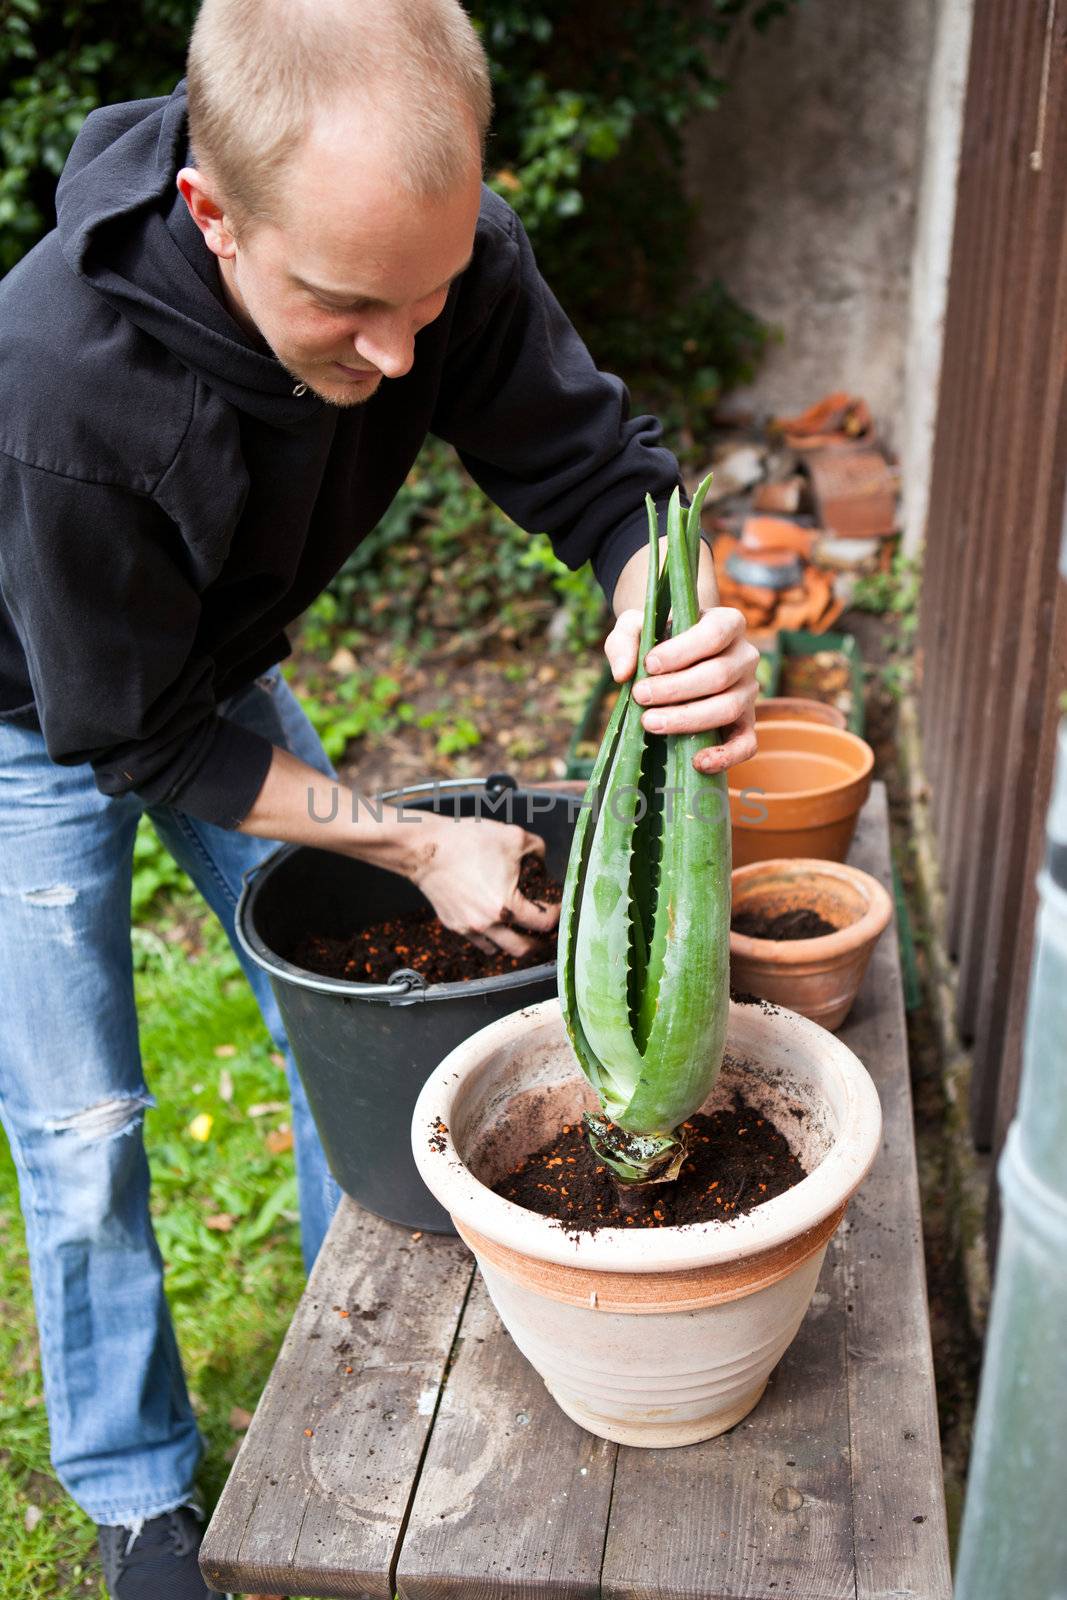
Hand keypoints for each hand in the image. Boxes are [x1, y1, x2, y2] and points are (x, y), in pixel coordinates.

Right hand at [407, 817, 559, 956]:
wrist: (426, 848)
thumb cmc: (467, 841)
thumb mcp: (513, 836)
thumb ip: (537, 850)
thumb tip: (543, 863)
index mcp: (507, 906)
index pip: (542, 923)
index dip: (556, 915)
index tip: (557, 907)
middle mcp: (488, 924)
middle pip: (523, 949)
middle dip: (538, 941)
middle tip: (543, 929)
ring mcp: (469, 928)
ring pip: (499, 950)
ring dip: (513, 941)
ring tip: (519, 928)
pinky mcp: (454, 925)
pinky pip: (478, 941)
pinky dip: (490, 937)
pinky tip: (495, 922)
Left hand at [603, 606, 758, 773]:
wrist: (673, 661)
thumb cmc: (657, 640)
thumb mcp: (636, 627)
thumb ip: (624, 639)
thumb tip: (622, 674)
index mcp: (727, 622)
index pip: (714, 634)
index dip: (682, 651)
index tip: (649, 664)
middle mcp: (746, 656)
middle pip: (719, 674)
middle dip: (675, 689)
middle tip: (640, 696)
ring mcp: (749, 691)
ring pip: (728, 707)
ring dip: (687, 719)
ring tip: (650, 722)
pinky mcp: (746, 723)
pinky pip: (747, 744)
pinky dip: (726, 756)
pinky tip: (697, 763)